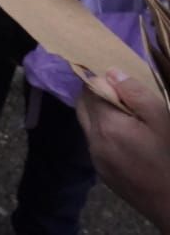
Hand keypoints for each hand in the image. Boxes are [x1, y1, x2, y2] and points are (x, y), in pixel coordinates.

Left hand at [77, 71, 169, 231]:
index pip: (89, 90)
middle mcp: (93, 140)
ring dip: (98, 115)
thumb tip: (111, 73)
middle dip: (94, 95)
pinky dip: (103, 134)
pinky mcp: (101, 171)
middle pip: (82, 106)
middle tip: (117, 94)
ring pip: (87, 125)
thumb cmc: (169, 156)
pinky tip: (125, 138)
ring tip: (123, 115)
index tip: (115, 79)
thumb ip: (135, 93)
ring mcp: (95, 157)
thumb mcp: (160, 118)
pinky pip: (95, 143)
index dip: (100, 81)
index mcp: (106, 125)